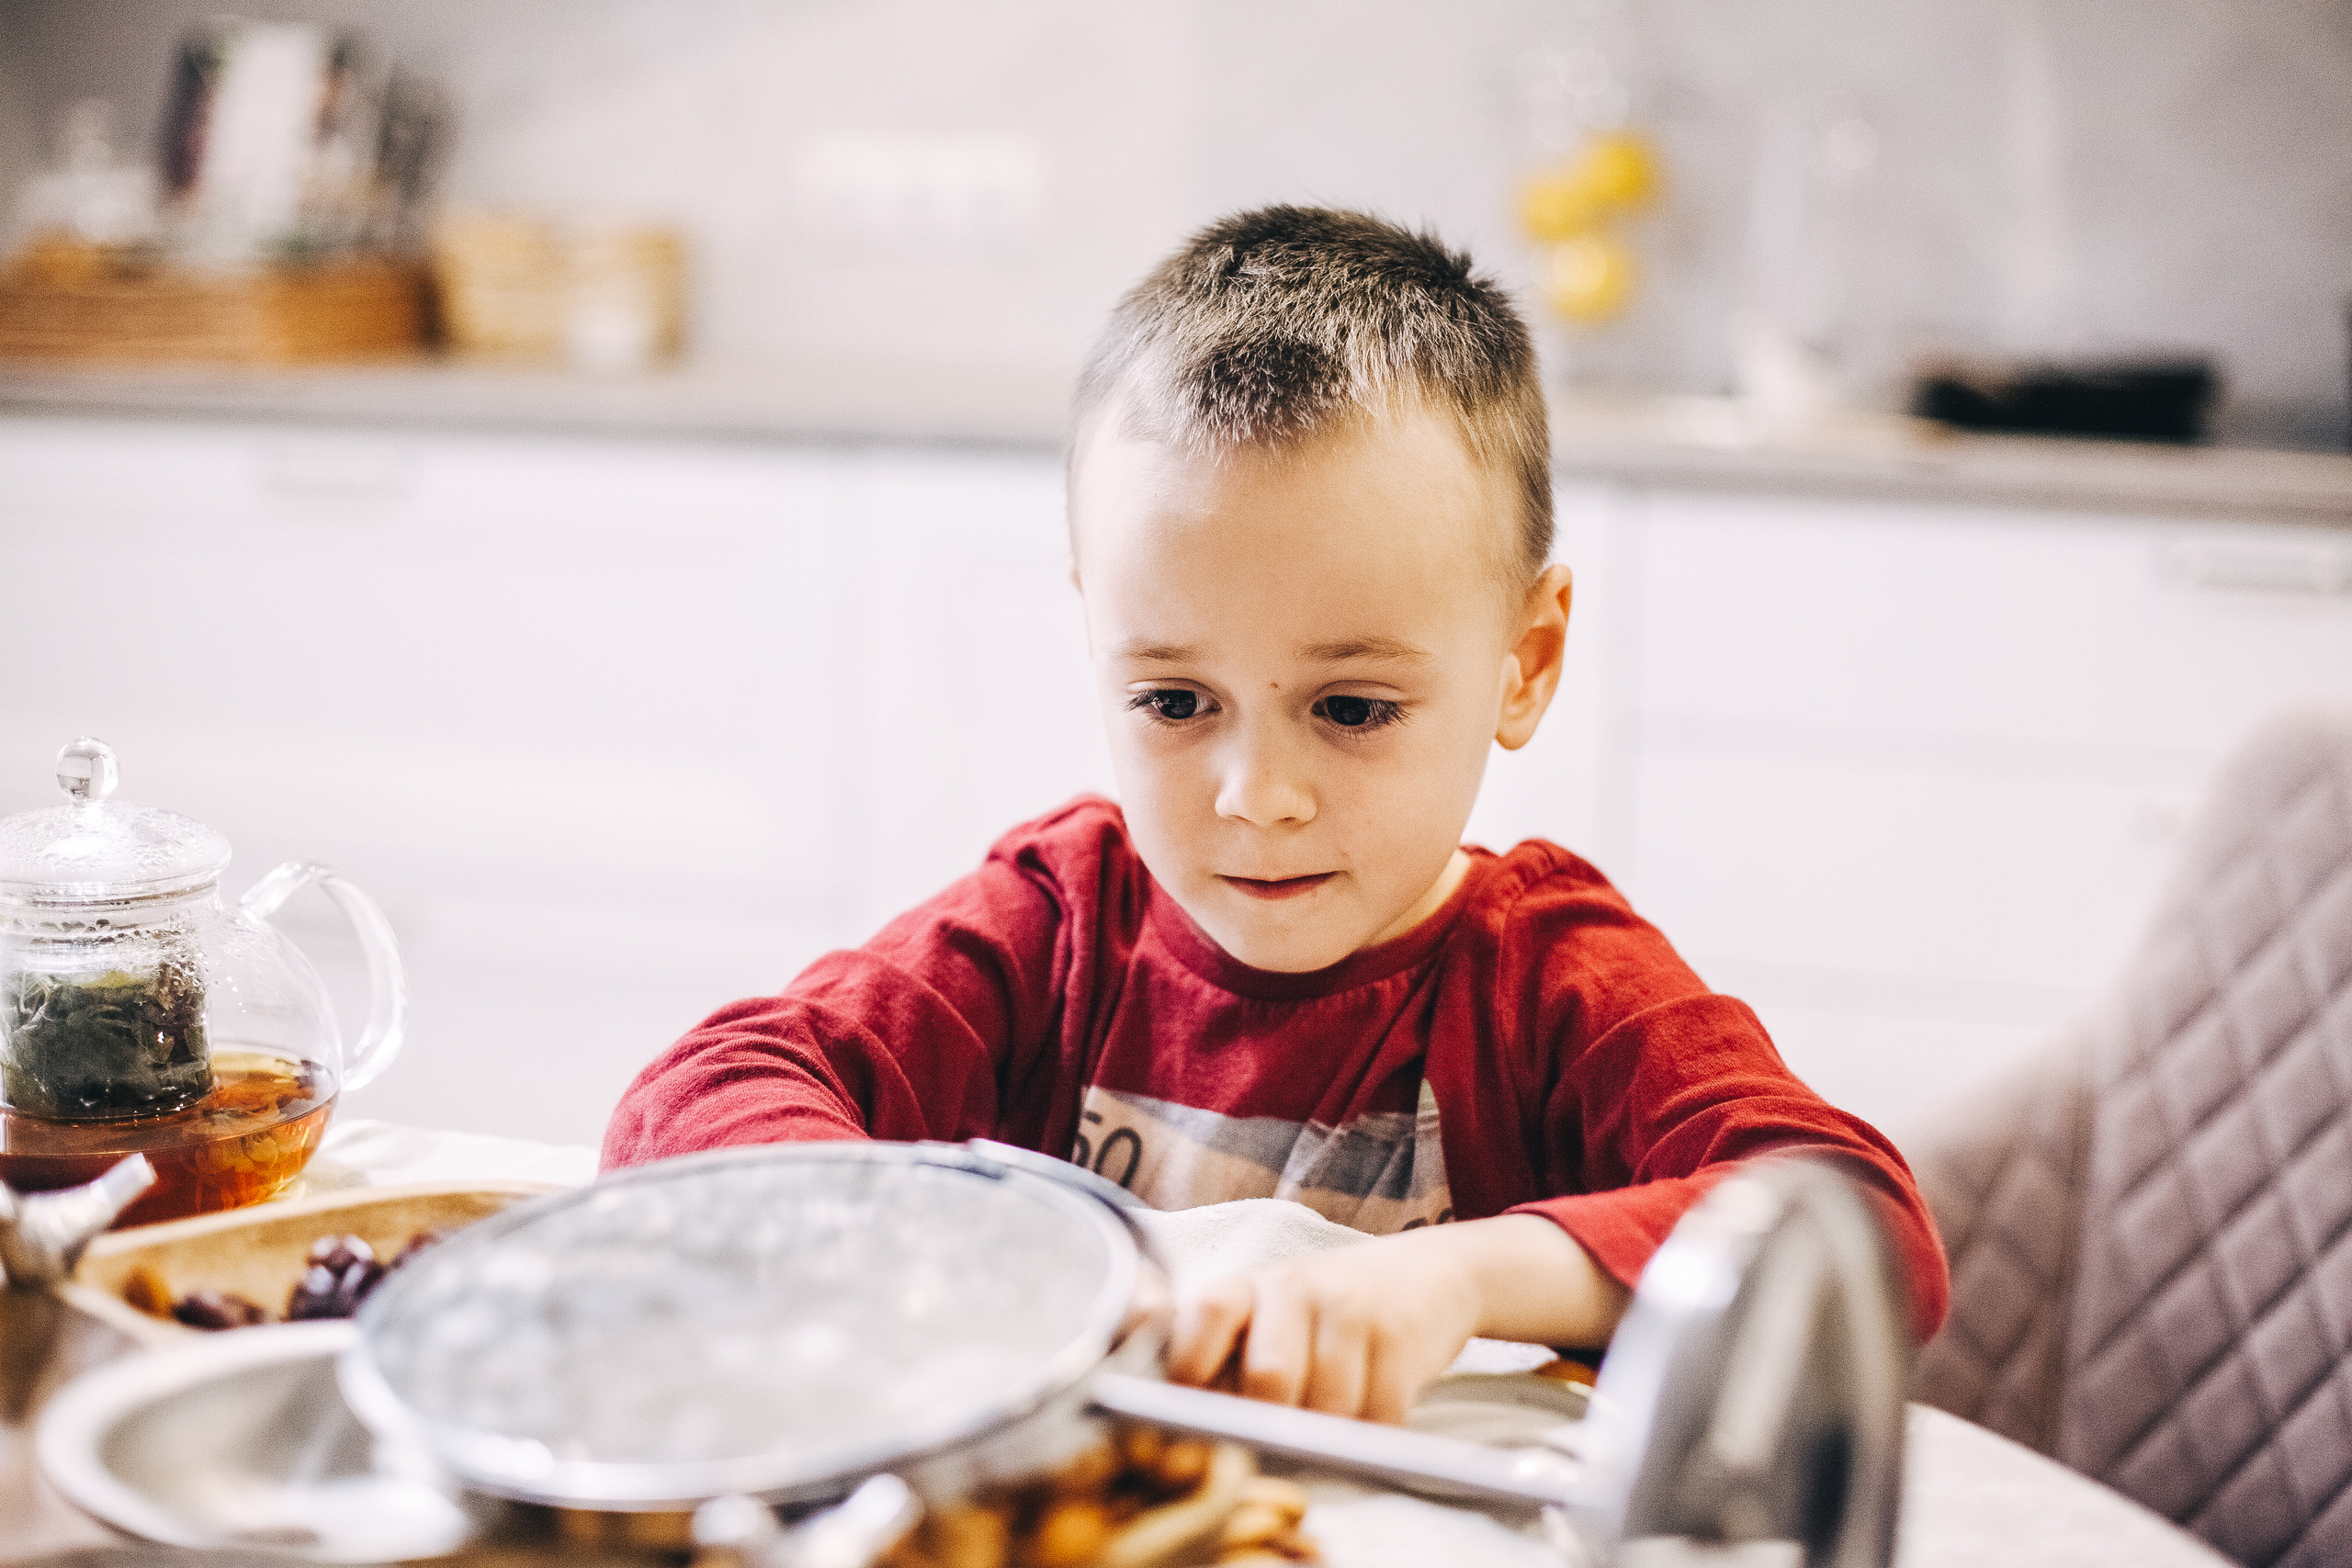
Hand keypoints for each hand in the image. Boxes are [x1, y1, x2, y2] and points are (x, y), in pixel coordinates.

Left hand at [1163, 1215, 1628, 1423]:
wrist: (1428, 1275)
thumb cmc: (1325, 1314)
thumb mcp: (1267, 1316)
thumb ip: (1223, 1361)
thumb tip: (1183, 1433)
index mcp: (1247, 1286)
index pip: (1205, 1316)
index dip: (1193, 1371)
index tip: (1195, 1419)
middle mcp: (1295, 1285)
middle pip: (1270, 1380)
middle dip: (1272, 1428)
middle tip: (1278, 1448)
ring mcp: (1351, 1306)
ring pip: (1327, 1409)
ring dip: (1329, 1440)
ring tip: (1330, 1429)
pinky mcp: (1401, 1334)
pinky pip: (1380, 1417)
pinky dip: (1373, 1437)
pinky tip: (1371, 1418)